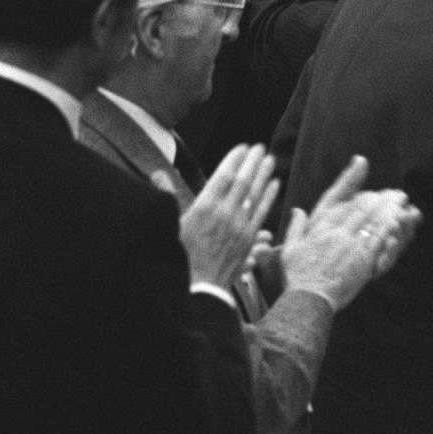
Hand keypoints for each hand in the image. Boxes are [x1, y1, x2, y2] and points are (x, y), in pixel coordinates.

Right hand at [180, 144, 278, 290]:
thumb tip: (157, 174)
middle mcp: (224, 214)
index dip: (234, 159)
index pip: (223, 176)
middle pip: (243, 182)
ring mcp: (239, 226)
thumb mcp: (170, 224)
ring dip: (263, 174)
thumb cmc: (179, 255)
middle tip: (259, 147)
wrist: (196, 286)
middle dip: (252, 162)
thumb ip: (167, 195)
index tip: (242, 147)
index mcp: (204, 208)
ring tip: (270, 159)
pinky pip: (262, 212)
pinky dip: (269, 196)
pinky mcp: (248, 238)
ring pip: (255, 194)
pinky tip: (275, 184)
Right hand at [282, 156, 422, 309]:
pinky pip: (380, 240)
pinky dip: (391, 229)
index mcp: (321, 227)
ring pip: (374, 221)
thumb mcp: (290, 248)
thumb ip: (295, 227)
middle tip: (397, 192)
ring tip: (403, 203)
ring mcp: (351, 245)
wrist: (309, 299)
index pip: (342, 199)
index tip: (364, 169)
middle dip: (382, 198)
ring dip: (391, 210)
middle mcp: (337, 232)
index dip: (355, 184)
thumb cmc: (298, 276)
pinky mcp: (363, 259)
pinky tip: (401, 222)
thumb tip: (297, 210)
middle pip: (363, 207)